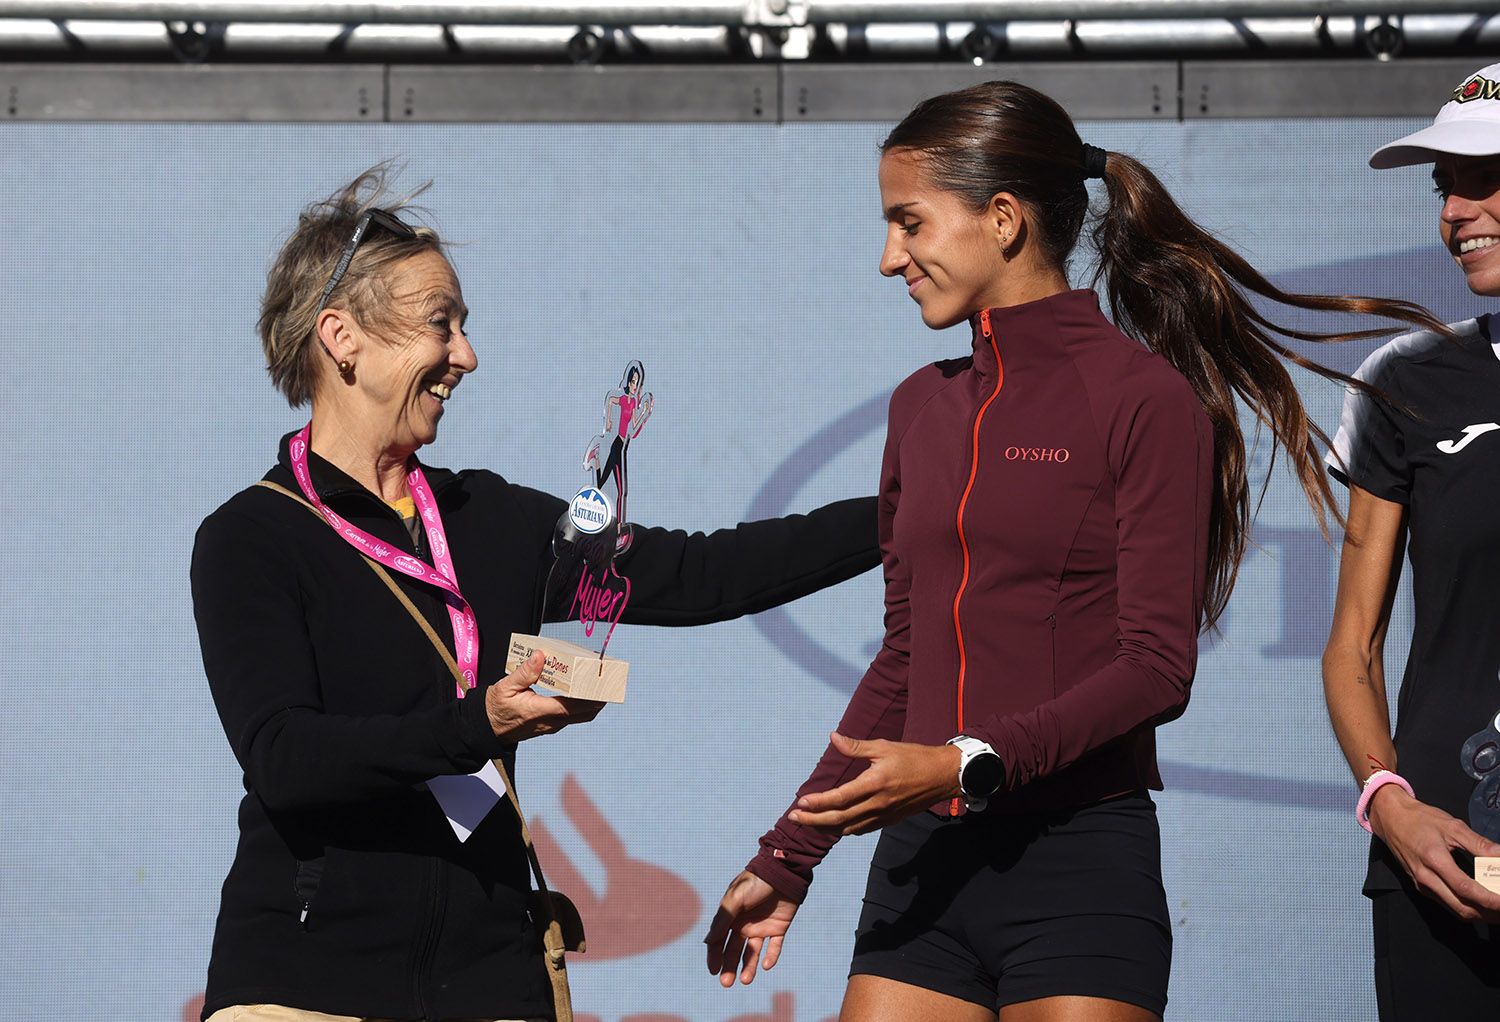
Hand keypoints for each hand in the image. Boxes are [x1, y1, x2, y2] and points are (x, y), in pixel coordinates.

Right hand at [484, 651, 605, 741]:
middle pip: (584, 713)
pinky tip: (583, 691)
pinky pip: (574, 717)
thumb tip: (540, 656)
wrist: (488, 728)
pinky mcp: (551, 725)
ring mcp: (552, 725)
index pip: (572, 706)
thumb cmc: (496, 708)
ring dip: (593, 703)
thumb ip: (524, 672)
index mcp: (539, 711)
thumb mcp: (505, 687)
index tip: (601, 684)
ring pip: (581, 717)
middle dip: (599, 699)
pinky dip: (583, 706)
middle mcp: (550, 722)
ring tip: (599, 684)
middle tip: (607, 681)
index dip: (590, 697)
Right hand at [704, 871, 797, 986]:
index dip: (715, 956)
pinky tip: (766, 966)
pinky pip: (774, 947)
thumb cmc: (756, 882)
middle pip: (734, 950)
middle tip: (727, 983)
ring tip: (746, 980)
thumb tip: (708, 942)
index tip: (713, 971)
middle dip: (729, 967)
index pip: (719, 940)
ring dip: (748, 966)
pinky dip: (771, 957)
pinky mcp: (779, 928)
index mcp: (731, 916)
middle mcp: (744, 924)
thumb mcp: (736, 898)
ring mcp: (762, 927)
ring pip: (753, 952)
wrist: (783, 871)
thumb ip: (723, 919)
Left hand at [788, 732, 962, 835]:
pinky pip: (861, 829)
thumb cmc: (913, 757)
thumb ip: (856, 746)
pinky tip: (834, 824)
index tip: (801, 802)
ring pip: (848, 828)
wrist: (942, 776)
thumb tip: (833, 737)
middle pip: (839, 819)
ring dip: (826, 828)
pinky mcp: (889, 820)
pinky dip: (844, 829)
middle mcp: (878, 804)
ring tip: (808, 823)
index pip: (839, 798)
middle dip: (813, 820)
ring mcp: (884, 815)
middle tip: (794, 817)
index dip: (817, 803)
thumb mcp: (884, 746)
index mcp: (875, 783)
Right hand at [1368, 784, 1499, 921]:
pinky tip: (1480, 904)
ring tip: (1497, 910)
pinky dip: (1467, 908)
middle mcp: (1426, 877)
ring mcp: (1421, 885)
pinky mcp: (1420, 887)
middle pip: (1462, 907)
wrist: (1391, 818)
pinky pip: (1447, 904)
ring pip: (1456, 910)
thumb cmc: (1420, 819)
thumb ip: (1479, 843)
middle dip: (1488, 913)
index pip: (1466, 888)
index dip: (1490, 899)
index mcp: (1434, 859)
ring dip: (1480, 915)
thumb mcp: (1452, 825)